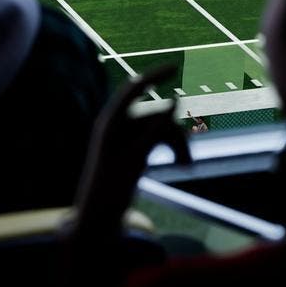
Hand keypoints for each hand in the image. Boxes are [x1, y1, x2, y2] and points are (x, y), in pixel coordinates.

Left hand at [68, 65, 185, 242]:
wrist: (97, 219)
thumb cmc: (110, 190)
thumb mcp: (135, 159)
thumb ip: (155, 130)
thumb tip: (175, 102)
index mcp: (110, 124)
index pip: (133, 89)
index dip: (154, 75)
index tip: (177, 67)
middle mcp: (117, 127)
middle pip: (155, 117)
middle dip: (175, 134)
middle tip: (188, 164)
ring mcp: (126, 139)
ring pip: (160, 129)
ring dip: (177, 144)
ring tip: (187, 167)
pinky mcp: (134, 151)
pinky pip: (158, 141)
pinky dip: (172, 149)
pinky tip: (182, 165)